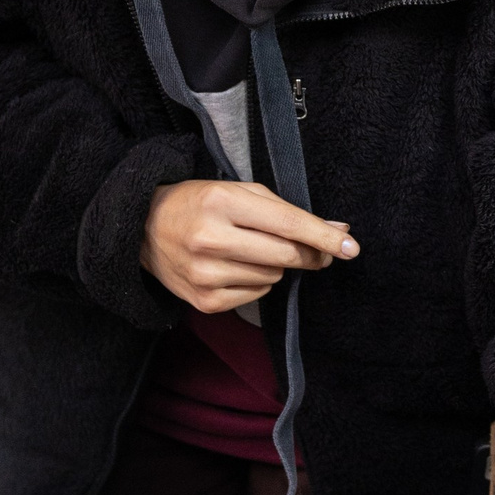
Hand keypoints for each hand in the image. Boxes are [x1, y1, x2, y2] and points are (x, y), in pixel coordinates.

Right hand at [142, 180, 357, 312]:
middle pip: (285, 255)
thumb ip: (287, 210)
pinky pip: (256, 296)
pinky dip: (257, 282)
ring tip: (250, 249)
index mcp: (221, 203)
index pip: (287, 224)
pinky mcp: (204, 301)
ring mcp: (205, 275)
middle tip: (316, 251)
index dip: (323, 237)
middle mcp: (210, 239)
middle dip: (309, 254)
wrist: (143, 230)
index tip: (351, 247)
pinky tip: (236, 266)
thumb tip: (338, 232)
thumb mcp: (238, 192)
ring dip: (275, 265)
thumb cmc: (199, 204)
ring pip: (273, 277)